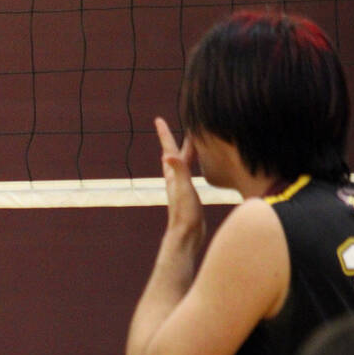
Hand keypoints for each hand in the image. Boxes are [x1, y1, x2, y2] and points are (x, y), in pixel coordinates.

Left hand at [154, 117, 204, 242]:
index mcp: (173, 175)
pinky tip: (194, 167)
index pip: (168, 149)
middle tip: (170, 125)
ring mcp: (180, 186)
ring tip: (187, 141)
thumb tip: (166, 156)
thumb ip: (178, 172)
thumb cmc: (185, 213)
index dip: (165, 134)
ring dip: (183, 150)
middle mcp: (174, 179)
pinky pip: (188, 172)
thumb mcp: (183, 189)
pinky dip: (191, 164)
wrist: (187, 235)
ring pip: (181, 163)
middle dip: (172, 138)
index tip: (158, 119)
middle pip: (173, 153)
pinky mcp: (187, 194)